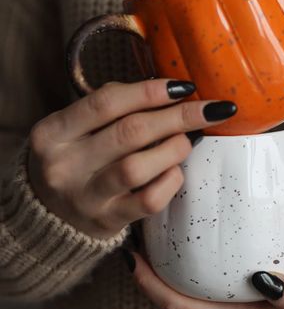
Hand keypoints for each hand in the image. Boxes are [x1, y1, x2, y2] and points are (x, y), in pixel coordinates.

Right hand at [27, 78, 236, 239]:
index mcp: (53, 132)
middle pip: (129, 132)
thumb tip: (168, 90)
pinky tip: (174, 171)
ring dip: (174, 148)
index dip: (150, 91)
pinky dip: (170, 182)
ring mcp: (85, 197)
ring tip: (189, 140)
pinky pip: (148, 201)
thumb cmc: (75, 160)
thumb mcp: (75, 129)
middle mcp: (64, 165)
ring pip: (138, 167)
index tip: (184, 86)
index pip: (106, 102)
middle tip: (209, 110)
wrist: (49, 218)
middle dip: (177, 117)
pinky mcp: (107, 222)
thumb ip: (112, 107)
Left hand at [124, 249, 283, 308]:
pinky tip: (184, 235)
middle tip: (132, 233)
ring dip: (162, 269)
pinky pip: (200, 286)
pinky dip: (184, 265)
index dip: (150, 284)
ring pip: (185, 293)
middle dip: (146, 272)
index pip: (180, 307)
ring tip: (150, 230)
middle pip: (173, 300)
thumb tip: (266, 282)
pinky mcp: (236, 301)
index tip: (131, 254)